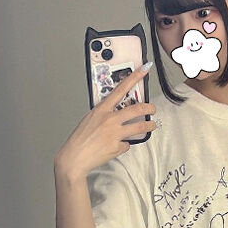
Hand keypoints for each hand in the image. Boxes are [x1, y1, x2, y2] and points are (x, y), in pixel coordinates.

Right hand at [54, 64, 156, 179]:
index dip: (134, 78)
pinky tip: (116, 146)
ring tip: (152, 125)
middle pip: (137, 109)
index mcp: (101, 110)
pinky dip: (124, 144)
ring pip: (140, 127)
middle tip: (153, 109)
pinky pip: (127, 144)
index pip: (121, 89)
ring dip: (149, 125)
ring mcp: (115, 133)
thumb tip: (117, 113)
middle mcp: (110, 120)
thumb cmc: (80, 139)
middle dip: (149, 108)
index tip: (144, 69)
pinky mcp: (118, 146)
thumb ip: (105, 114)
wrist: (75, 157)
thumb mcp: (90, 119)